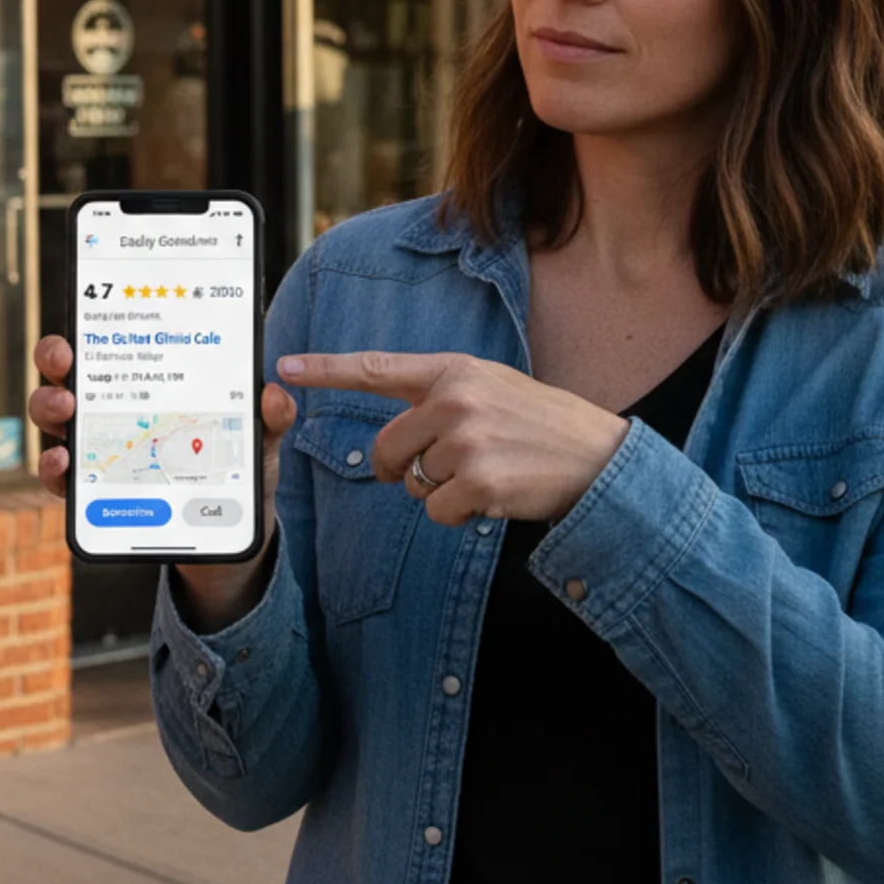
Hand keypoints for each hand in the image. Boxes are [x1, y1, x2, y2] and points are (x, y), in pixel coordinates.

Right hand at [29, 335, 296, 631]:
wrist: (227, 533)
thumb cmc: (233, 469)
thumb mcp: (256, 442)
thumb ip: (269, 419)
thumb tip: (274, 394)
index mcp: (145, 386)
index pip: (103, 349)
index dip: (82, 335)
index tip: (77, 331)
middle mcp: (110, 412)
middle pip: (66, 377)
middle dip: (54, 363)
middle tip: (65, 364)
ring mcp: (96, 452)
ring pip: (54, 423)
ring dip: (49, 410)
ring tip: (65, 410)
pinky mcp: (93, 495)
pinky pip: (61, 480)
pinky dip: (54, 469)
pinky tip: (65, 462)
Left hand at [276, 351, 628, 529]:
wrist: (600, 458)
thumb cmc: (541, 426)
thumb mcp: (491, 389)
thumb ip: (440, 399)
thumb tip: (392, 440)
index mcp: (453, 371)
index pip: (376, 369)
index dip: (325, 370)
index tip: (283, 367)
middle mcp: (454, 399)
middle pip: (387, 449)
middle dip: (404, 470)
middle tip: (448, 469)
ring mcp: (466, 440)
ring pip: (413, 485)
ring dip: (443, 493)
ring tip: (490, 474)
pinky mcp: (477, 481)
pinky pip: (436, 512)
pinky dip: (460, 515)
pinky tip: (495, 497)